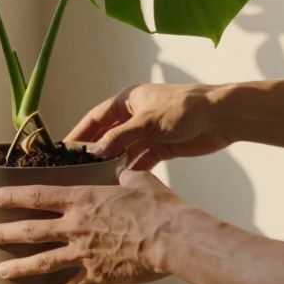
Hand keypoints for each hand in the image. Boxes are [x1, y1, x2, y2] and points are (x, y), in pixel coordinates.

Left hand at [0, 170, 186, 283]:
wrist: (172, 238)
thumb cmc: (158, 207)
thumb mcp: (139, 182)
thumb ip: (124, 178)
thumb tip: (124, 173)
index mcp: (83, 200)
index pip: (38, 195)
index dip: (13, 196)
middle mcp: (76, 226)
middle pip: (32, 230)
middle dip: (4, 233)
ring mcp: (84, 253)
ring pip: (43, 261)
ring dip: (20, 267)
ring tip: (1, 272)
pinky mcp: (98, 274)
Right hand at [67, 83, 230, 170]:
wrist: (221, 117)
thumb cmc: (184, 108)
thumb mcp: (147, 121)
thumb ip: (121, 137)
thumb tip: (95, 152)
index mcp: (128, 100)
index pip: (96, 118)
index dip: (79, 133)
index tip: (62, 148)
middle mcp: (135, 116)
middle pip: (108, 136)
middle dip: (93, 152)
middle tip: (74, 169)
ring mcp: (148, 132)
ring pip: (123, 150)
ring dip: (112, 164)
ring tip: (95, 181)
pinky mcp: (161, 147)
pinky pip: (140, 160)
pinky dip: (131, 170)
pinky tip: (121, 183)